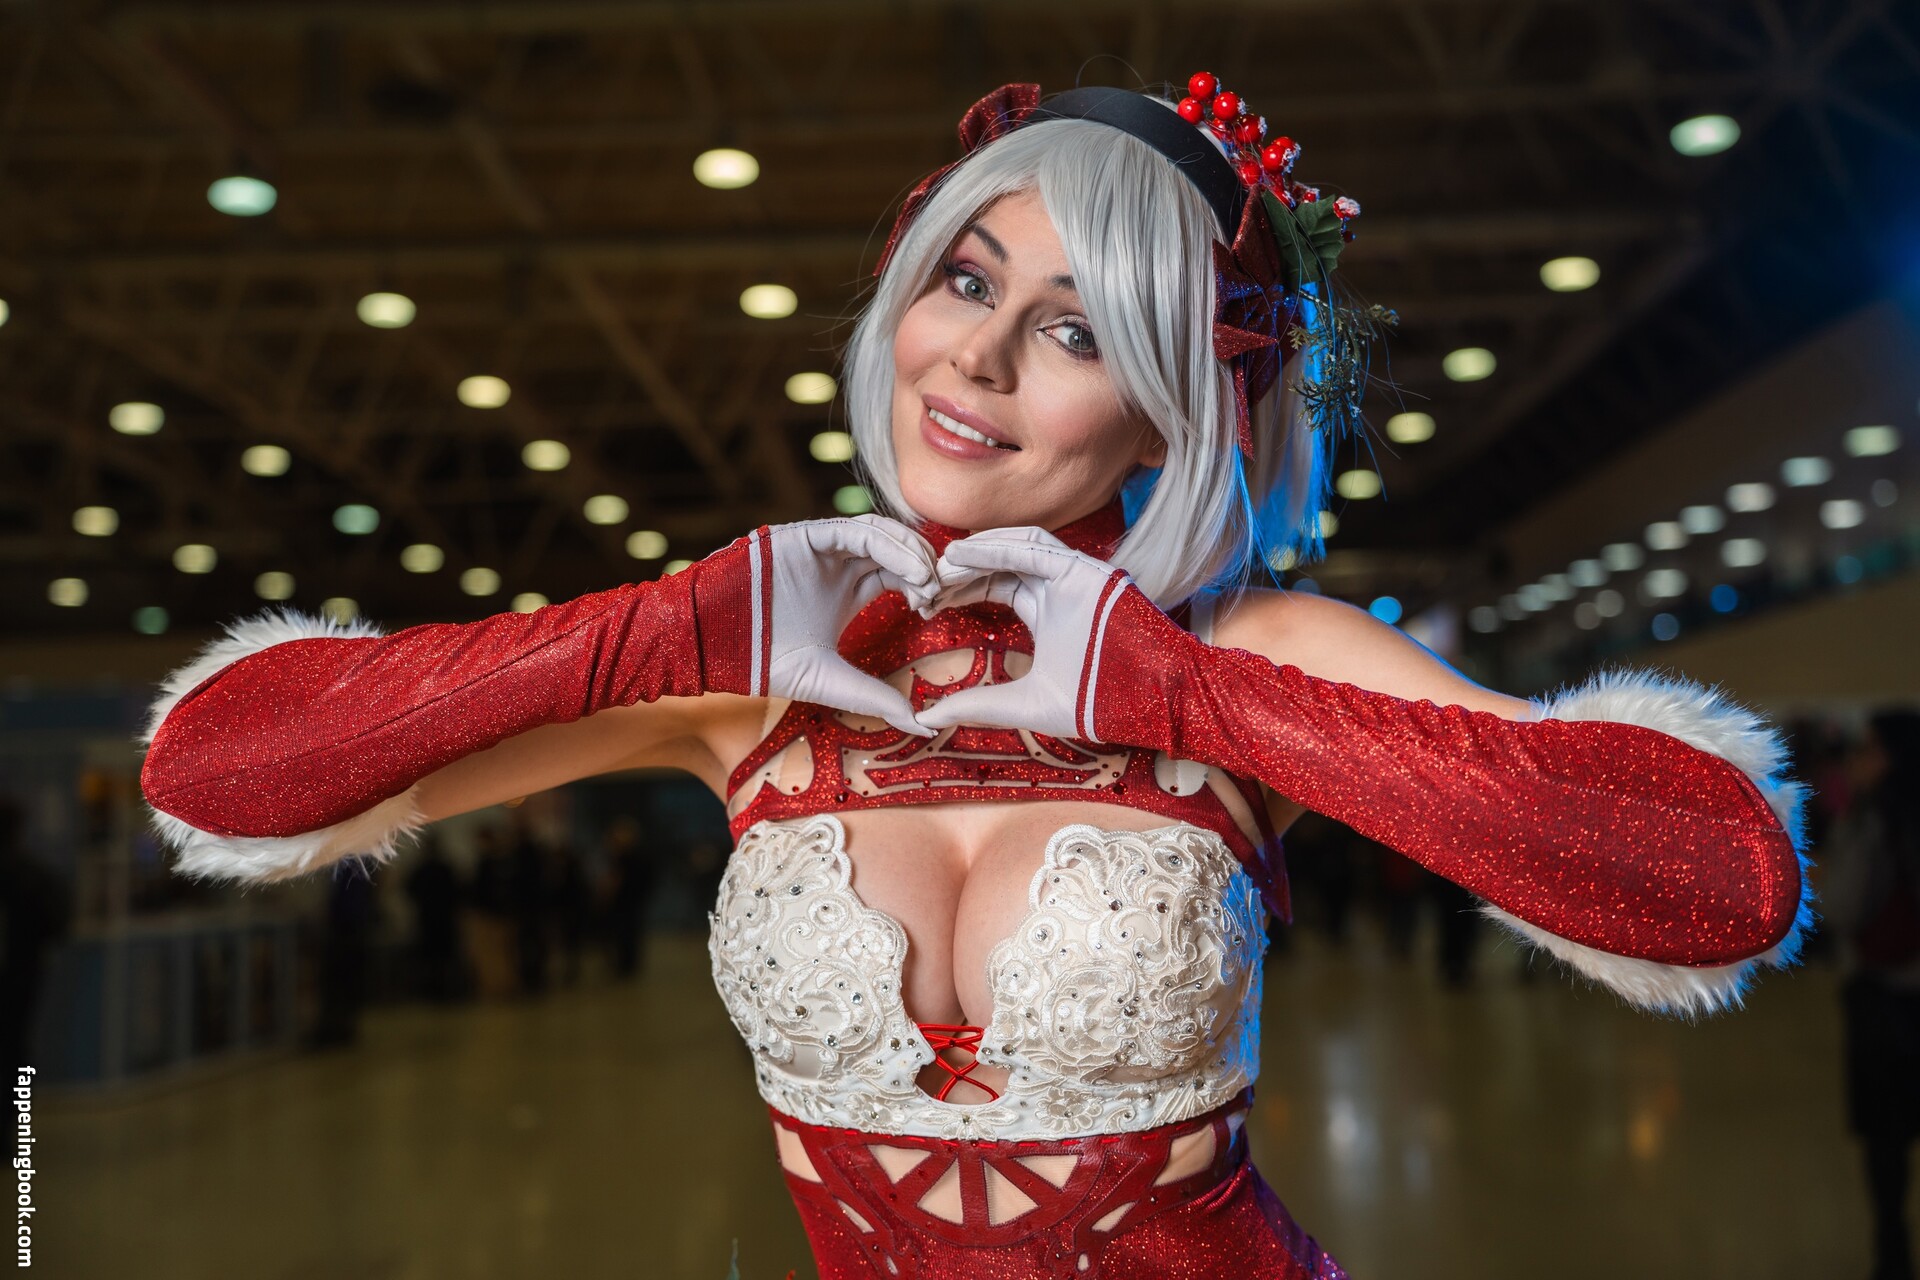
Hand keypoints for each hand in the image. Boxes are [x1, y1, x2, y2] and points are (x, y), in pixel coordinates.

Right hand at [713, 515, 939, 736]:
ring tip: (929, 580)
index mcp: (847, 592)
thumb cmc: (762, 661)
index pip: (899, 575)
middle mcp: (838, 565)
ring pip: (881, 534)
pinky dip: (887, 543)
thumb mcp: (830, 681)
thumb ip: (874, 696)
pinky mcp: (805, 536)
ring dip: (911, 552)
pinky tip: (909, 569)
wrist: (713, 645)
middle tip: (942, 591)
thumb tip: (922, 725)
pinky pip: (854, 530)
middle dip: (924, 566)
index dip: (923, 586)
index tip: (937, 608)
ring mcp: (823, 548)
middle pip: (897, 550)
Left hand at [915, 526, 1170, 741]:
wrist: (1151, 701)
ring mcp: (1073, 574)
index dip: (961, 589)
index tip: (926, 604)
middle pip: (1000, 563)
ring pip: (1016, 546)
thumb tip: (926, 718)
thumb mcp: (1026, 704)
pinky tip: (965, 555)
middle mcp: (1057, 587)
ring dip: (976, 552)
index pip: (995, 585)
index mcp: (1046, 611)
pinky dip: (999, 547)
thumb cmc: (1099, 703)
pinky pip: (1037, 547)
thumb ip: (979, 705)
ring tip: (941, 565)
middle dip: (961, 570)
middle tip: (924, 584)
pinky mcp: (1086, 568)